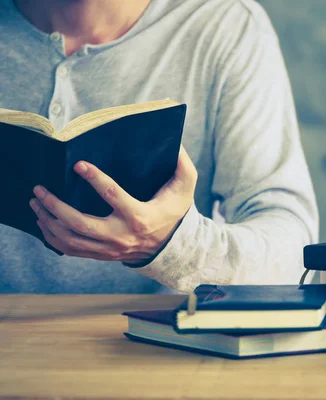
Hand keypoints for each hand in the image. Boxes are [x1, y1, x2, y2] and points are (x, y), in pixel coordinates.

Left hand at [29, 146, 197, 263]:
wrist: (171, 245)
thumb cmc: (174, 210)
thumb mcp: (185, 187)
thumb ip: (183, 165)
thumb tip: (176, 144)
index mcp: (140, 217)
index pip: (113, 196)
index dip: (94, 179)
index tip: (78, 164)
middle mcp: (122, 235)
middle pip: (81, 224)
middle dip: (55, 206)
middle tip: (40, 189)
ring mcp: (110, 248)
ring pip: (71, 239)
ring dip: (48, 221)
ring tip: (36, 203)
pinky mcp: (102, 254)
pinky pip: (71, 250)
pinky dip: (53, 237)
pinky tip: (44, 222)